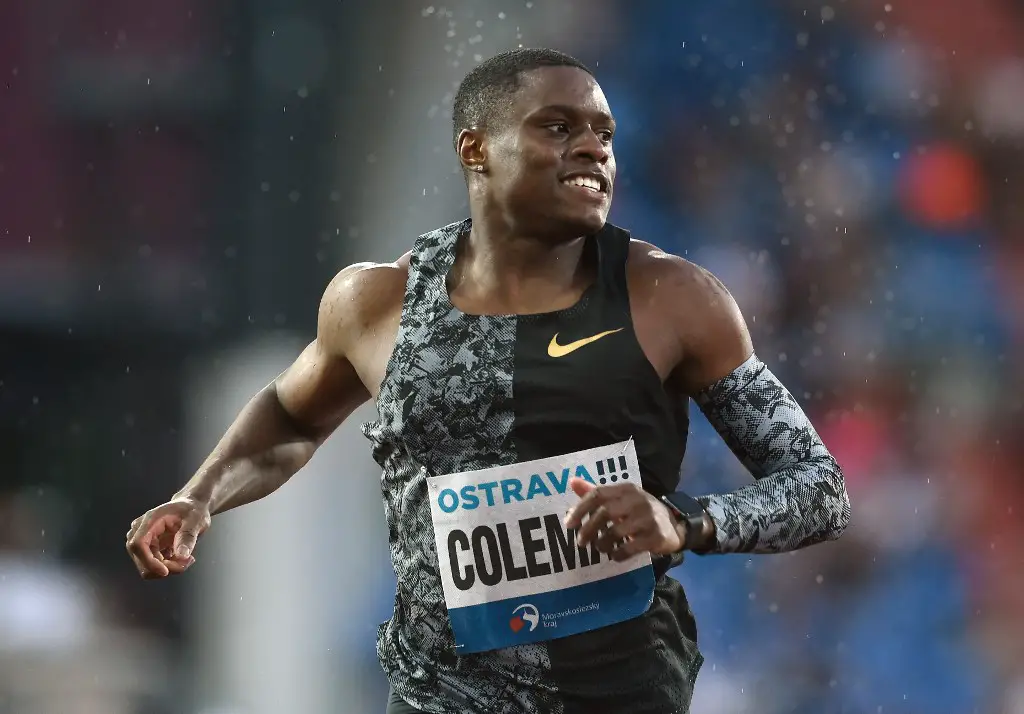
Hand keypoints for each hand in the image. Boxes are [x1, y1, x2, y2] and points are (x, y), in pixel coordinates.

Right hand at [126, 497, 210, 578]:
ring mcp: (144, 540)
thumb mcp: (196, 520)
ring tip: (187, 559)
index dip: (148, 561)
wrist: (192, 507)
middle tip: (186, 562)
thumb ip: (188, 537)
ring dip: (168, 568)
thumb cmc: (193, 510)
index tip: (165, 571)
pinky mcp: (150, 548)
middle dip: (164, 567)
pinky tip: (182, 558)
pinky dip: (168, 566)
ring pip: (147, 566)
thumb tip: (181, 556)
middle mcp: (141, 531)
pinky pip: (154, 565)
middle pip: (142, 559)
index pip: (138, 544)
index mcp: (150, 521)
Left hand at [563, 478, 684, 560]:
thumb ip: (597, 492)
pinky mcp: (656, 536)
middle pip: (604, 512)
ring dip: (602, 543)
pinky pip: (629, 547)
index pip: (597, 494)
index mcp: (626, 489)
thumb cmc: (640, 512)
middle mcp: (637, 500)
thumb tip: (572, 482)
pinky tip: (615, 555)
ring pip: (615, 531)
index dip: (580, 509)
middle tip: (580, 542)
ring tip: (599, 548)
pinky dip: (618, 554)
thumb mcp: (621, 499)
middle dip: (588, 529)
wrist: (675, 526)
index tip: (569, 524)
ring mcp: (648, 518)